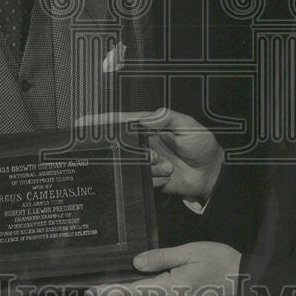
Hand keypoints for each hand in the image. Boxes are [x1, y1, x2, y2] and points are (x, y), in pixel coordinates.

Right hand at [78, 109, 223, 199]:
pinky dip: (155, 178)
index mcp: (152, 127)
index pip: (124, 122)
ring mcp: (147, 162)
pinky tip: (169, 174)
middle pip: (124, 146)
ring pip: (132, 165)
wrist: (211, 174)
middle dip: (135, 153)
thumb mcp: (189, 126)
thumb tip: (149, 116)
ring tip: (169, 165)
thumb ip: (168, 118)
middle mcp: (146, 144)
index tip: (84, 123)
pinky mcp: (150, 178)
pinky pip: (142, 179)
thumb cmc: (203, 146)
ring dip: (150, 167)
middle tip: (153, 156)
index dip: (103, 122)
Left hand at [87, 242, 241, 295]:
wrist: (248, 284)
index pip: (133, 292)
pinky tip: (173, 278)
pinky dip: (164, 290)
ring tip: (164, 271)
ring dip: (152, 286)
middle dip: (132, 285)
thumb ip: (161, 258)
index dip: (110, 292)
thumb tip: (136, 263)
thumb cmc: (221, 263)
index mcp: (170, 289)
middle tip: (125, 273)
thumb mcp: (190, 252)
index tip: (91, 291)